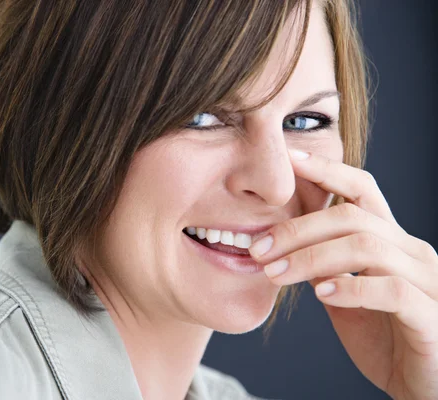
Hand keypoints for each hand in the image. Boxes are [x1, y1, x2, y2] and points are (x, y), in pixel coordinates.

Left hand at [248, 149, 437, 399]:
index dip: (326, 169)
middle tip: (257, 248)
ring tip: (275, 274)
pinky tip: (322, 295)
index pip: (361, 189)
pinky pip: (391, 291)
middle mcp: (411, 252)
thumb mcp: (344, 291)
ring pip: (366, 247)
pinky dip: (352, 289)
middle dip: (298, 229)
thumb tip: (281, 236)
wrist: (422, 382)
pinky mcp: (431, 316)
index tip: (287, 160)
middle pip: (352, 217)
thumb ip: (323, 262)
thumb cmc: (382, 334)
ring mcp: (426, 282)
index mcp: (390, 240)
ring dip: (311, 258)